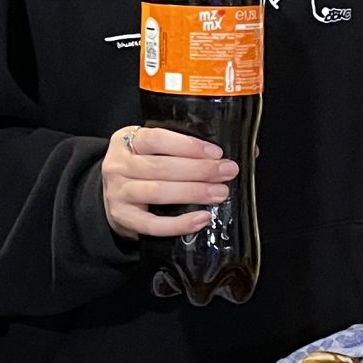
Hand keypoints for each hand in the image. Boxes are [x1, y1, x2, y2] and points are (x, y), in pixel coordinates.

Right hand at [100, 126, 233, 241]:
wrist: (114, 197)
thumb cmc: (144, 169)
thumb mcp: (155, 151)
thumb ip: (189, 148)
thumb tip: (248, 150)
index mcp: (126, 140)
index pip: (155, 138)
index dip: (187, 145)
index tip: (216, 152)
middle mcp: (117, 164)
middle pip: (160, 166)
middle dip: (199, 170)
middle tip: (227, 172)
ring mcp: (117, 192)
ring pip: (157, 192)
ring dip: (192, 192)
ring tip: (219, 193)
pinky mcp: (123, 218)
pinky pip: (152, 224)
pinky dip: (178, 223)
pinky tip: (201, 219)